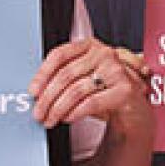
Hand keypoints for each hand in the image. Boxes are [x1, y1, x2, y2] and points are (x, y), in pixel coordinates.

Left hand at [29, 37, 150, 139]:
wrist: (131, 107)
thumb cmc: (103, 91)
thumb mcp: (82, 78)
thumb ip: (63, 77)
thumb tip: (37, 92)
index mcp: (89, 46)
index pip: (59, 55)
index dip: (42, 74)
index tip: (33, 90)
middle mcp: (103, 54)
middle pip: (65, 75)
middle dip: (47, 98)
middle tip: (38, 112)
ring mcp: (116, 71)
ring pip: (76, 91)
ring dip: (58, 109)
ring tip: (50, 119)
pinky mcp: (124, 90)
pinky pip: (91, 103)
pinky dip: (74, 113)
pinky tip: (67, 118)